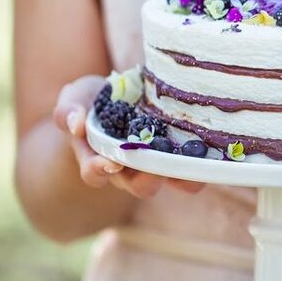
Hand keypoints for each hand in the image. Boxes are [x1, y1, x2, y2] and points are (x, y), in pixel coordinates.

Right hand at [53, 75, 203, 198]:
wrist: (123, 96)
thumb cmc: (92, 100)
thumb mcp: (75, 97)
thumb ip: (68, 110)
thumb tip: (75, 123)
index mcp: (96, 157)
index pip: (94, 172)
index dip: (99, 170)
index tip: (109, 163)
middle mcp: (127, 168)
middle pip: (136, 184)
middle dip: (146, 179)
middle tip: (156, 168)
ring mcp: (154, 163)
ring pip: (169, 179)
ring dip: (181, 176)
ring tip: (192, 164)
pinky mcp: (178, 153)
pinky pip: (191, 165)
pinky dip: (201, 162)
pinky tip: (213, 152)